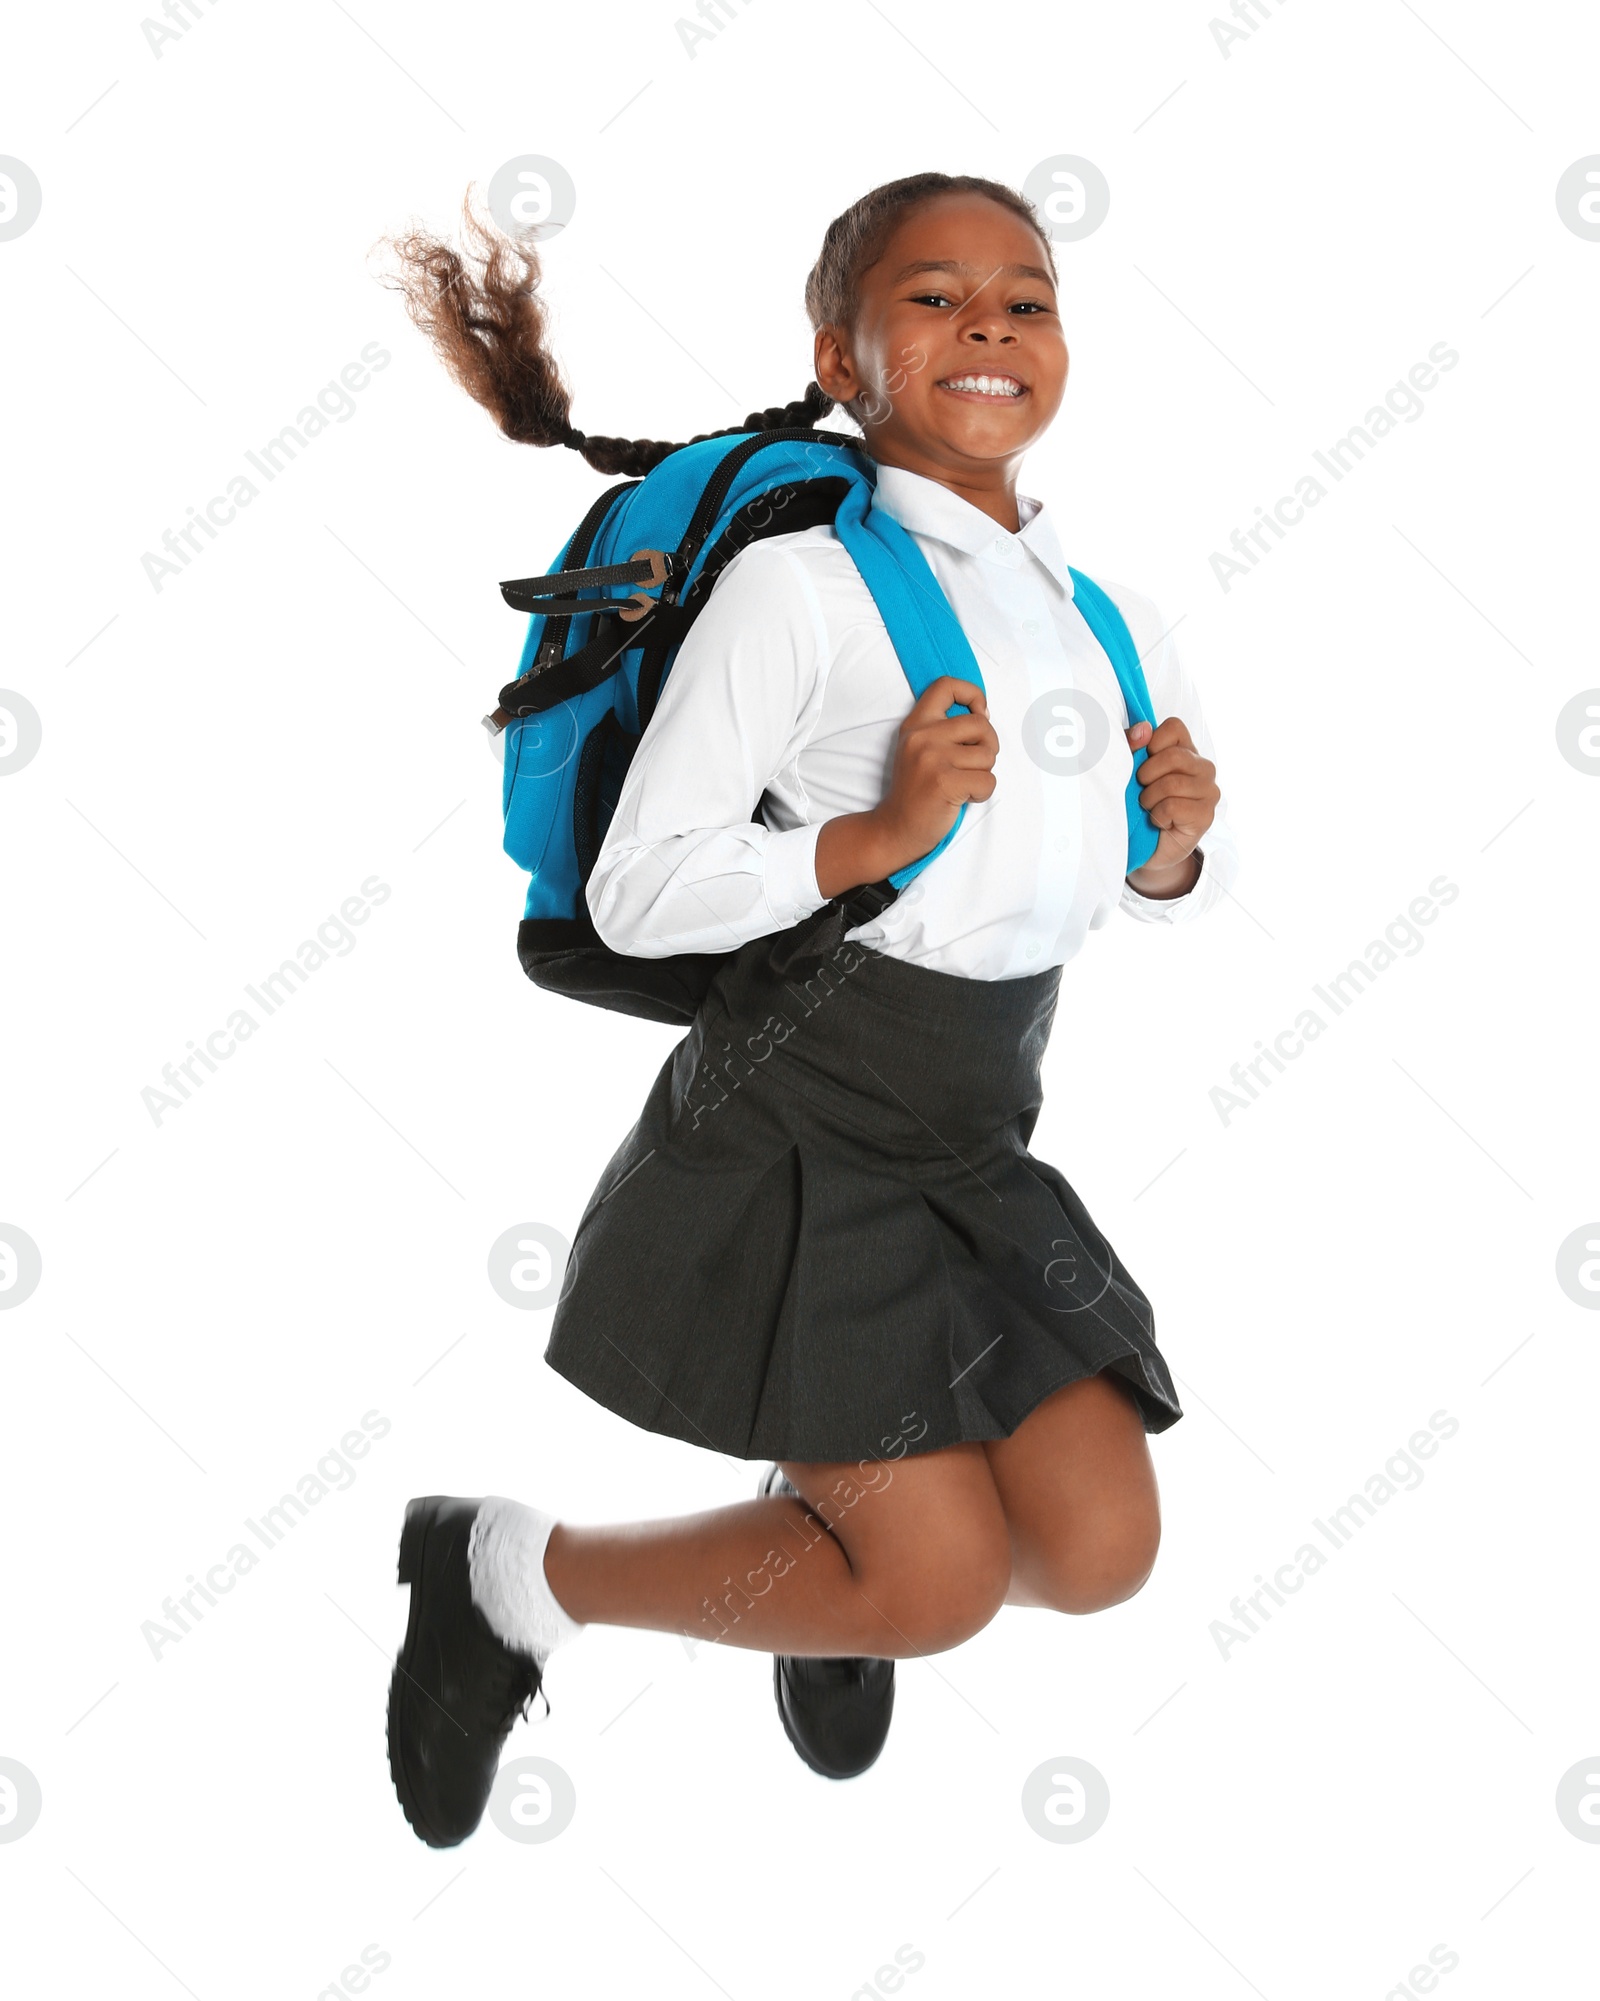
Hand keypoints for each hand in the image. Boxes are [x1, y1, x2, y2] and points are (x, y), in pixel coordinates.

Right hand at [816, 676, 997, 896]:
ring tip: (962, 784)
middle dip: (988, 747)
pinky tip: (961, 798)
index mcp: (916, 724)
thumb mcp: (920, 749)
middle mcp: (922, 736)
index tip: (979, 715)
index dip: (973, 695)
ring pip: (988, 755)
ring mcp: (931, 758)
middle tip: (972, 765)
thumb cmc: (917, 791)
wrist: (895, 829)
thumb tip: (984, 714)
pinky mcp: (944, 782)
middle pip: (981, 724)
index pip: (946, 685)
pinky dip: (982, 794)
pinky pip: (988, 781)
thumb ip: (944, 729)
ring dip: (983, 774)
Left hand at [1123, 716, 1218, 897]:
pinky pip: (1173, 806)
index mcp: (1185, 750)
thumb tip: (1143, 730)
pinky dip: (1157, 816)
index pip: (1174, 727)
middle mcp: (1203, 768)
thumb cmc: (1137, 806)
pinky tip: (1160, 821)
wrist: (1146, 849)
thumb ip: (1132, 745)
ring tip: (1149, 808)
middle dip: (1147, 776)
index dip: (1152, 743)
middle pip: (1172, 756)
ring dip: (1150, 799)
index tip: (1143, 762)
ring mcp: (1209, 791)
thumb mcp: (1128, 771)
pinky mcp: (1206, 816)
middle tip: (1142, 791)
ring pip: (1172, 783)